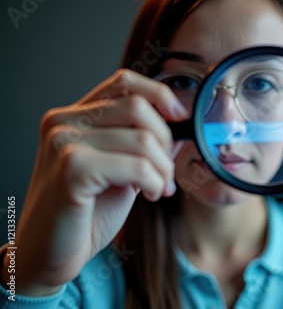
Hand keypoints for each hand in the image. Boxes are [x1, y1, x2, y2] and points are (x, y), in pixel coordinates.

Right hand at [2, 69, 187, 295]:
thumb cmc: (85, 213)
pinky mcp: (71, 169)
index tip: (179, 117)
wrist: (49, 254)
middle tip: (166, 171)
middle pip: (138, 107)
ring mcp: (64, 142)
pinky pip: (136, 166)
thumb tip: (178, 127)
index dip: (158, 94)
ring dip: (163, 168)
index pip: (122, 82)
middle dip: (165, 140)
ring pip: (142, 139)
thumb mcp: (118, 168)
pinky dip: (154, 182)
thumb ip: (138, 144)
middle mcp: (63, 122)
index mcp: (73, 116)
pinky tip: (150, 195)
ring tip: (159, 188)